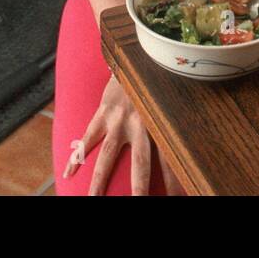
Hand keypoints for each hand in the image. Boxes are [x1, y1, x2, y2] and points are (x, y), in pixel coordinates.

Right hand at [64, 74, 182, 195]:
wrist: (136, 54)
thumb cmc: (156, 81)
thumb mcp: (169, 100)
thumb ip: (173, 122)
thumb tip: (190, 143)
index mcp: (159, 123)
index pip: (169, 158)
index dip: (174, 180)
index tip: (177, 197)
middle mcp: (139, 124)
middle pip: (140, 163)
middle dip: (140, 187)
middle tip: (139, 203)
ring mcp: (118, 120)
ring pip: (108, 157)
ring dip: (99, 180)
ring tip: (93, 199)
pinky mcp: (102, 113)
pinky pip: (88, 138)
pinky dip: (76, 155)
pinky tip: (68, 172)